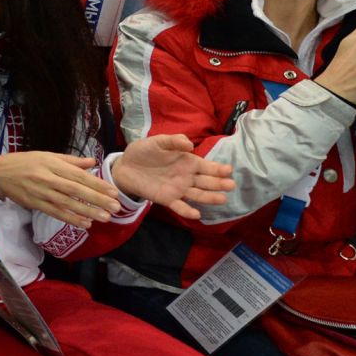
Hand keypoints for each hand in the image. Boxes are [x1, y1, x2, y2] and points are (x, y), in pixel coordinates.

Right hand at [0, 151, 119, 225]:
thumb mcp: (47, 155)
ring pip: (67, 203)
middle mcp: (47, 178)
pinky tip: (84, 224)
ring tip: (104, 217)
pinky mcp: (34, 204)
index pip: (78, 175)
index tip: (113, 192)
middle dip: (96, 199)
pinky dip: (70, 218)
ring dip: (87, 211)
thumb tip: (92, 162)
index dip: (97, 184)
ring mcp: (40, 192)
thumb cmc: (24, 162)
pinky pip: (55, 212)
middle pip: (75, 190)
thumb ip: (70, 160)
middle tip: (115, 207)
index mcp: (52, 164)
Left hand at [111, 135, 233, 219]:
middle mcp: (187, 177)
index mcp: (188, 162)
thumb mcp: (157, 141)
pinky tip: (197, 214)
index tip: (228, 170)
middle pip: (206, 182)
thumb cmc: (144, 152)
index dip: (218, 168)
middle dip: (219, 183)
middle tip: (231, 185)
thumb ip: (173, 141)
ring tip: (222, 199)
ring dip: (209, 198)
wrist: (124, 166)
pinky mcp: (167, 199)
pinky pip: (179, 206)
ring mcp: (178, 189)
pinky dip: (187, 210)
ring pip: (198, 194)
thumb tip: (190, 145)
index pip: (207, 166)